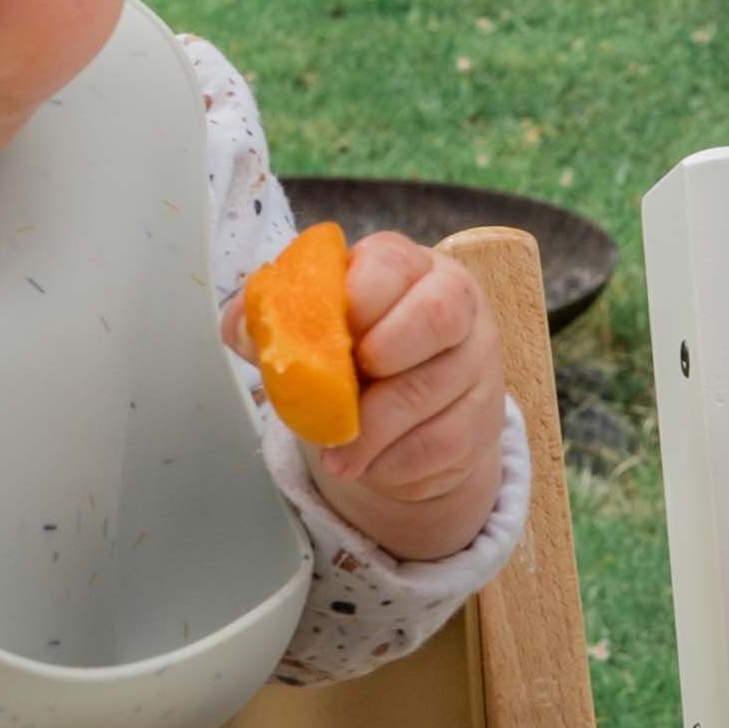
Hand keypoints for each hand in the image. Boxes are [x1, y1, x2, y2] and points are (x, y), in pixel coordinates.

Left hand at [223, 225, 505, 562]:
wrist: (401, 420)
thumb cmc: (350, 359)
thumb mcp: (307, 333)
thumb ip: (269, 322)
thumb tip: (242, 327)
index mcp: (405, 266)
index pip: (393, 263)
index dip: (360, 298)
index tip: (332, 335)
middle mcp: (454, 300)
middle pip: (440, 313)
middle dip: (386, 353)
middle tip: (345, 390)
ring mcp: (477, 359)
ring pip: (436, 387)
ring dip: (376, 430)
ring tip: (338, 454)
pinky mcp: (486, 415)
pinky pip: (445, 440)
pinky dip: (398, 461)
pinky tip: (372, 464)